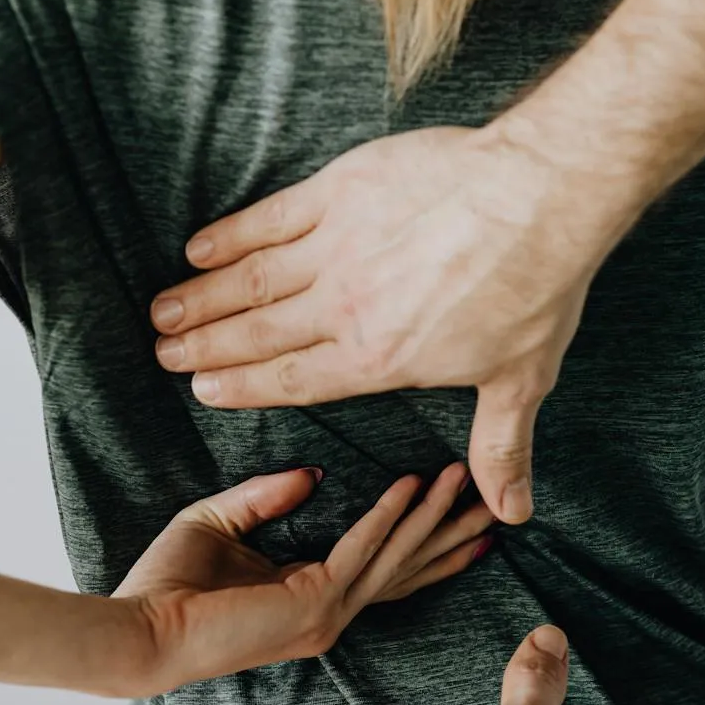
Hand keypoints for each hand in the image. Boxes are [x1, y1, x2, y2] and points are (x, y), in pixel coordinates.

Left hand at [115, 463, 492, 696]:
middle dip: (452, 534)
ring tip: (466, 480)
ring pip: (395, 556)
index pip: (383, 571)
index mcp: (310, 602)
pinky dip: (389, 515)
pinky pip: (363, 548)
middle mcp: (329, 615)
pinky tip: (413, 486)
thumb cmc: (165, 586)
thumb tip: (314, 473)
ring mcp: (326, 616)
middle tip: (496, 504)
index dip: (425, 544)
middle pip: (407, 568)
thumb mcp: (219, 523)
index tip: (464, 517)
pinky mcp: (313, 605)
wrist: (137, 631)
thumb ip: (266, 498)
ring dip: (433, 515)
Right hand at [150, 124, 609, 524]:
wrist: (539, 196)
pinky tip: (200, 246)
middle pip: (258, 334)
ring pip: (251, 280)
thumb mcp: (521, 380)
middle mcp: (344, 308)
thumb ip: (500, 448)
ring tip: (164, 311)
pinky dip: (230, 234)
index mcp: (377, 360)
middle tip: (164, 353)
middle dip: (206, 347)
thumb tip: (513, 513)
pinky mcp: (340, 191)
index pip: (294, 380)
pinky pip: (270, 218)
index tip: (204, 391)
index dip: (243, 386)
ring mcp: (336, 247)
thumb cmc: (536, 288)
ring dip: (202, 297)